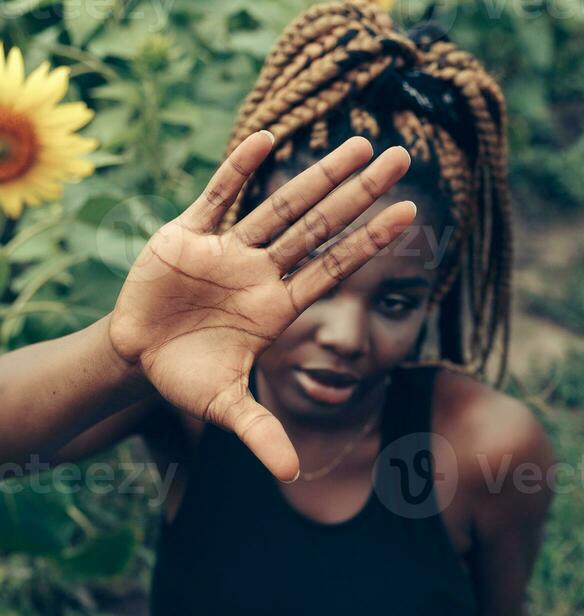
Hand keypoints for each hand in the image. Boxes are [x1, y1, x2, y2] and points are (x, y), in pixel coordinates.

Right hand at [108, 132, 415, 480]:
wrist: (140, 355)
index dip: (370, 242)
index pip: (334, 268)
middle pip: (319, 226)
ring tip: (359, 142)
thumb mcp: (225, 407)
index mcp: (277, 307)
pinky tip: (267, 140)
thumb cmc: (188, 378)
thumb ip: (260, 432)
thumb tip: (291, 474)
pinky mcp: (187, 236)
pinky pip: (217, 196)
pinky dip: (238, 170)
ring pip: (280, 204)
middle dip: (358, 193)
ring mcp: (228, 250)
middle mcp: (261, 272)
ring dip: (317, 175)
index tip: (410, 213)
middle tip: (400, 156)